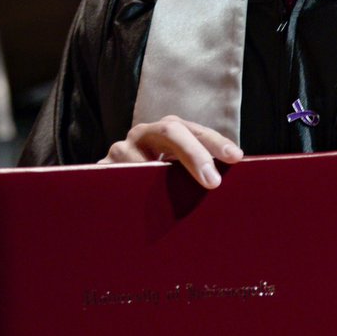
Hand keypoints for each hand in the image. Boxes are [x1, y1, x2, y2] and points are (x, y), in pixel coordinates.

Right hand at [101, 115, 243, 188]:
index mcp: (167, 129)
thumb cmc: (159, 182)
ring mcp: (120, 150)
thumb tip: (232, 180)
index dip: (215, 142)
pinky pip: (118, 179)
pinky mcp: (101, 170)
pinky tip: (142, 206)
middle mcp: (143, 134)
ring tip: (175, 201)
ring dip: (161, 181)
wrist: (112, 190)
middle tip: (213, 182)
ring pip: (144, 159)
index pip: (195, 130)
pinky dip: (132, 192)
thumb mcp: (178, 172)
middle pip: (171, 131)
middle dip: (195, 154)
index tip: (236, 157)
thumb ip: (199, 169)